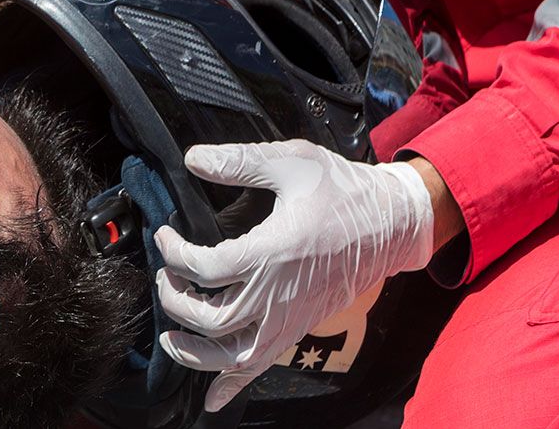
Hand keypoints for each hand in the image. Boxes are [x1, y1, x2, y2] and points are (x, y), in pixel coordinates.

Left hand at [153, 139, 433, 411]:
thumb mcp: (292, 162)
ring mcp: (290, 317)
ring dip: (194, 353)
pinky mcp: (298, 327)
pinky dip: (233, 384)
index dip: (174, 254)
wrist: (394, 222)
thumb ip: (239, 162)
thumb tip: (194, 159)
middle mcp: (279, 294)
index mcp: (273, 252)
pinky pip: (262, 366)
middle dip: (175, 302)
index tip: (165, 237)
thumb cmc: (344, 191)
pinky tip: (213, 399)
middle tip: (164, 280)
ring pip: (233, 356)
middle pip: (211, 318)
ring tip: (170, 338)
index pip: (205, 268)